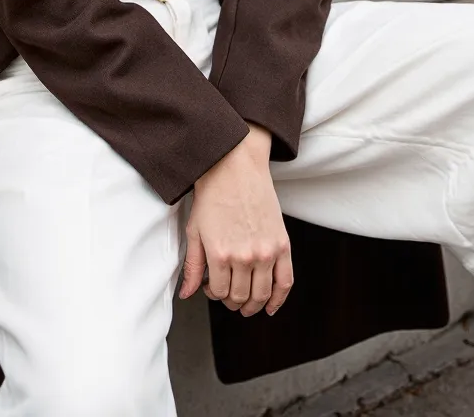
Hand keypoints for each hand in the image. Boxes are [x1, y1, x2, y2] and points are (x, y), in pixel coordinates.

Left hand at [179, 123, 293, 316]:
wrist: (235, 167)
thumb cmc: (213, 195)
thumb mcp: (195, 230)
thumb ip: (192, 266)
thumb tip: (187, 294)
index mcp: (220, 254)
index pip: (219, 293)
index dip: (213, 293)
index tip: (211, 285)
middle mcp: (244, 257)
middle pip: (240, 297)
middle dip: (231, 300)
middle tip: (227, 292)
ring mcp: (266, 252)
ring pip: (261, 295)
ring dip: (252, 305)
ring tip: (245, 301)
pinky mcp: (282, 244)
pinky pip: (286, 282)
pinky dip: (278, 299)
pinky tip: (270, 306)